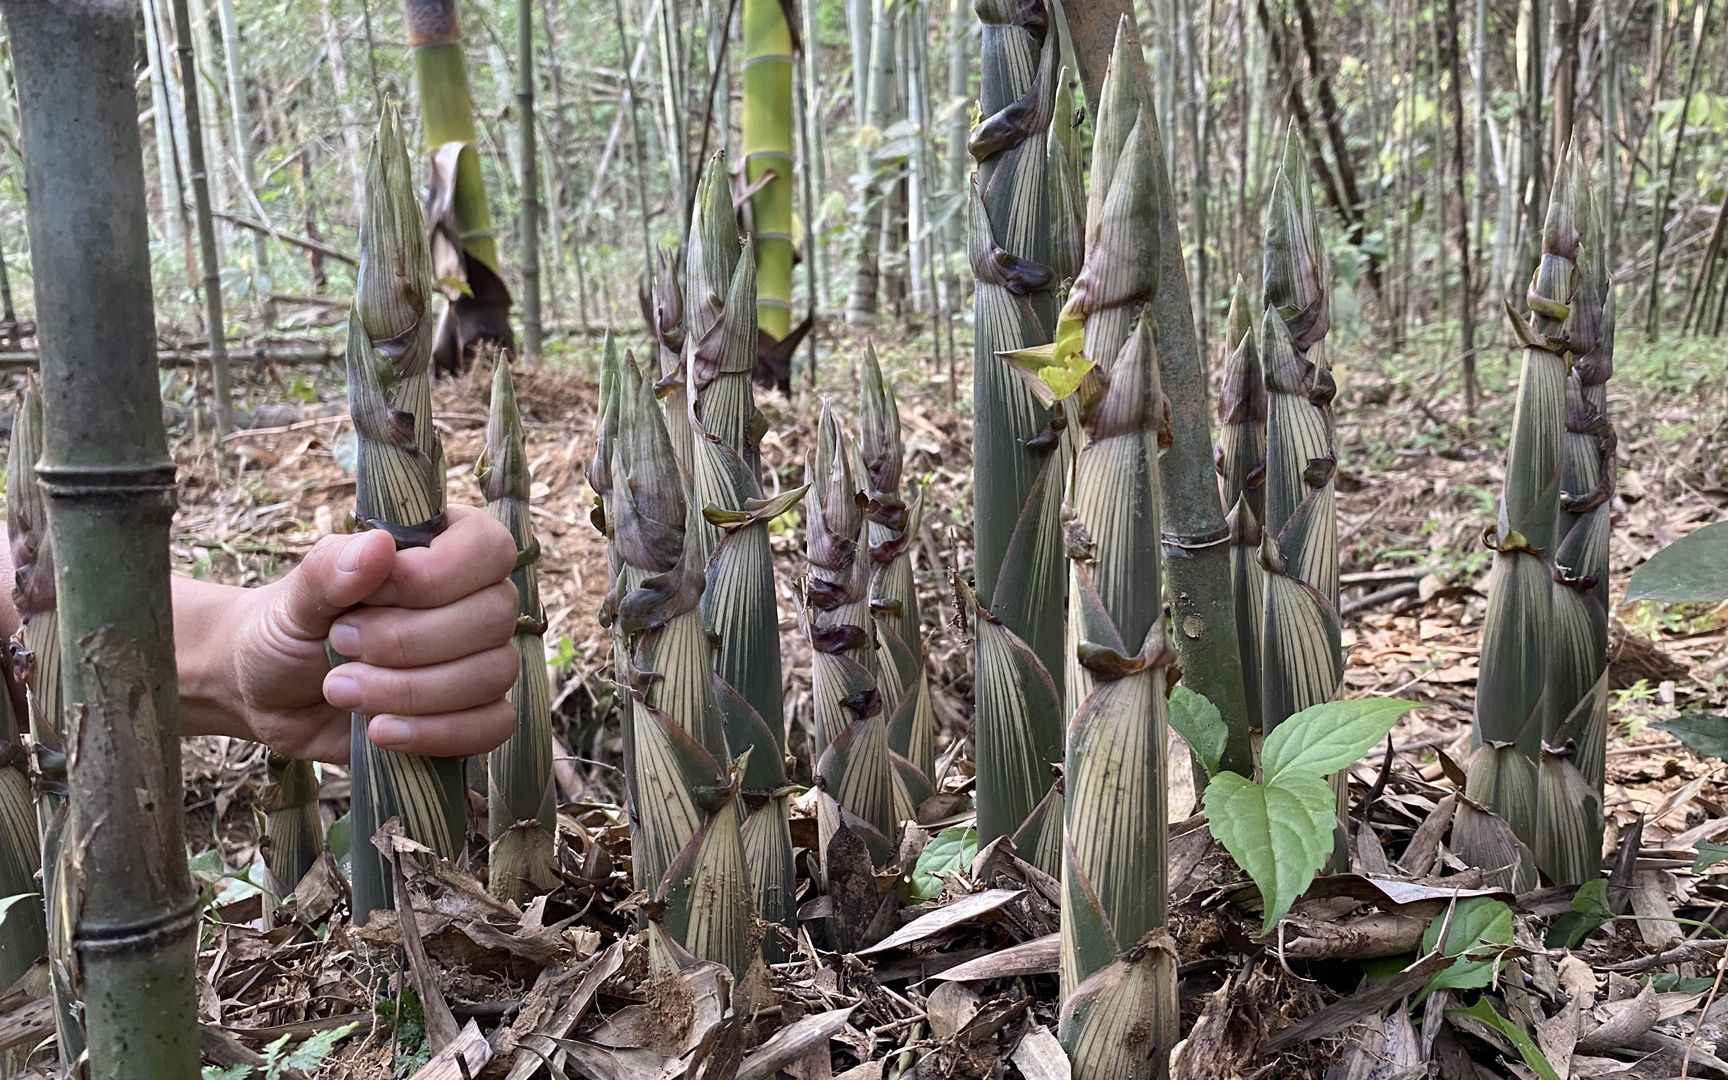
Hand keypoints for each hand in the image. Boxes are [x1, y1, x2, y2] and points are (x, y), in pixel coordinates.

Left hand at [211, 504, 520, 762]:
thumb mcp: (294, 597)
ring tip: (342, 690)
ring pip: (493, 674)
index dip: (440, 574)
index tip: (371, 596)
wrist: (268, 695)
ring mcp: (477, 659)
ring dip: (412, 690)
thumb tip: (379, 546)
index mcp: (443, 550)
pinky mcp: (471, 714)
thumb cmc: (287, 630)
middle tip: (342, 644)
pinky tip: (379, 731)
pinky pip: (494, 726)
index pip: (489, 548)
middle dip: (410, 641)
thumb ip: (332, 569)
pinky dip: (436, 733)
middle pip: (494, 618)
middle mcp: (474, 601)